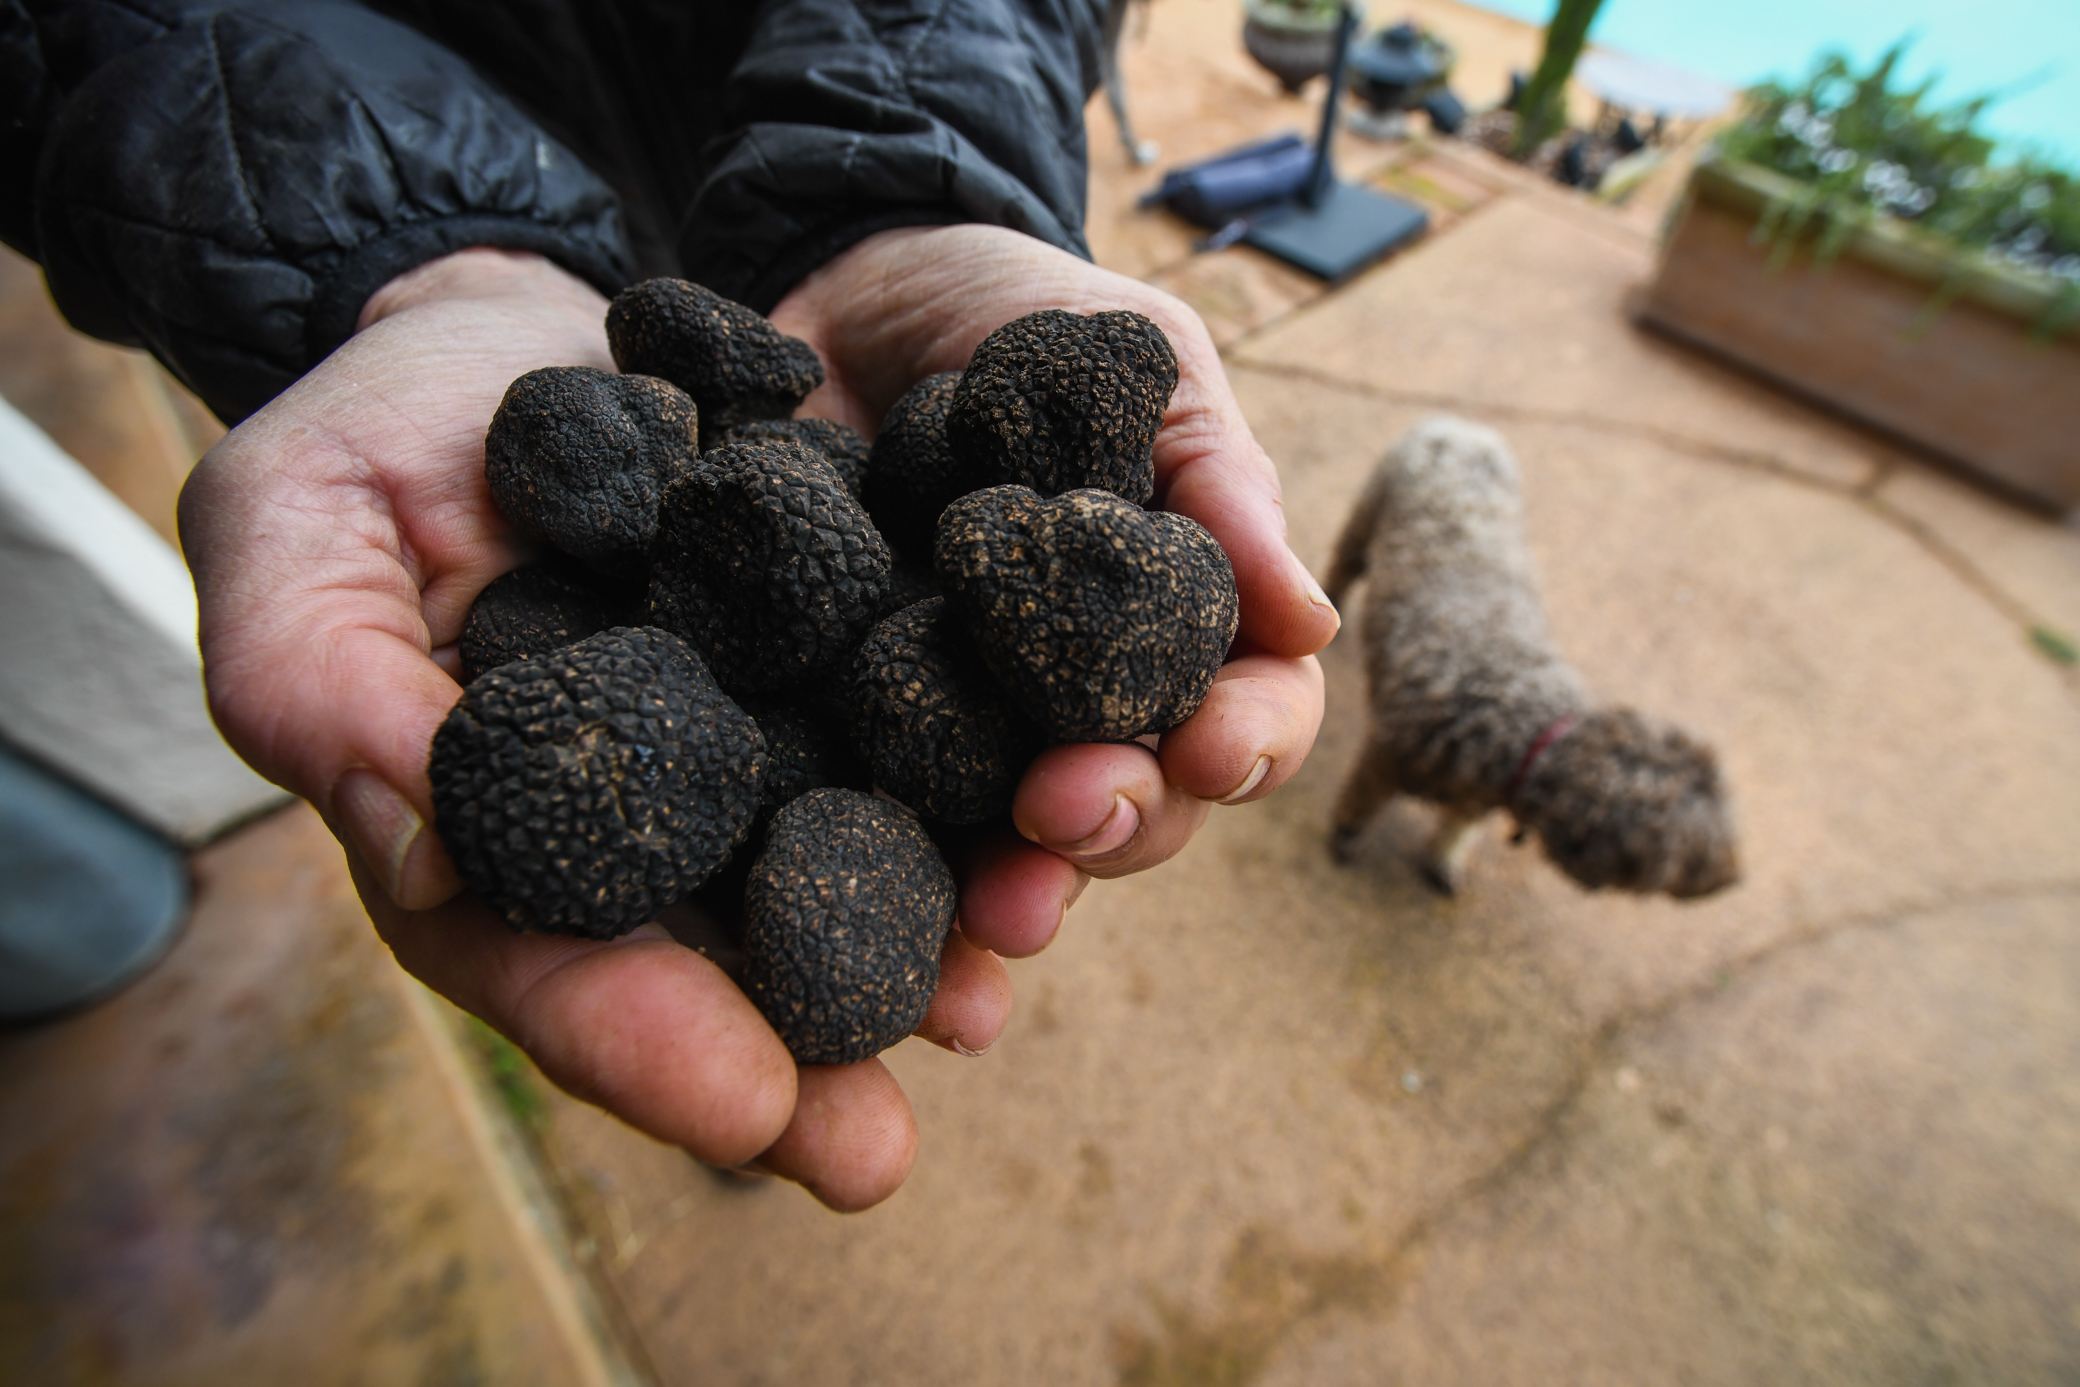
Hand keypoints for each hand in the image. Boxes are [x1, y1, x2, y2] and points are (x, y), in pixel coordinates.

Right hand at [178, 249, 1009, 1210]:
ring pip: (834, 872)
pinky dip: (972, 793)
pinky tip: (1041, 837)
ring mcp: (753, 745)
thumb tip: (422, 864)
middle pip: (714, 964)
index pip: (552, 966)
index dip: (637, 1044)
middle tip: (872, 1151)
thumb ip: (325, 691)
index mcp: (496, 828)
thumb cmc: (372, 436)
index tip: (742, 1113)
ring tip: (986, 1008)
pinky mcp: (839, 660)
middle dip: (798, 1061)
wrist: (511, 330)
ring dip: (914, 951)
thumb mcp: (295, 531)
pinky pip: (908, 740)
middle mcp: (643, 820)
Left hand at [772, 224, 1333, 956]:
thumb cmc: (1027, 317)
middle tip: (1067, 815)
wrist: (850, 282)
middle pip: (1132, 806)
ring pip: (1008, 852)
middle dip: (1115, 827)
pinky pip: (864, 828)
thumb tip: (1314, 621)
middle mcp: (1075, 704)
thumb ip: (1216, 481)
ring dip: (1014, 901)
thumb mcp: (1139, 361)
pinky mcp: (840, 732)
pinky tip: (863, 933)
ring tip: (992, 921)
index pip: (1244, 711)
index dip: (1244, 742)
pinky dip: (875, 893)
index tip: (1212, 747)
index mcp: (1174, 626)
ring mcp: (959, 728)